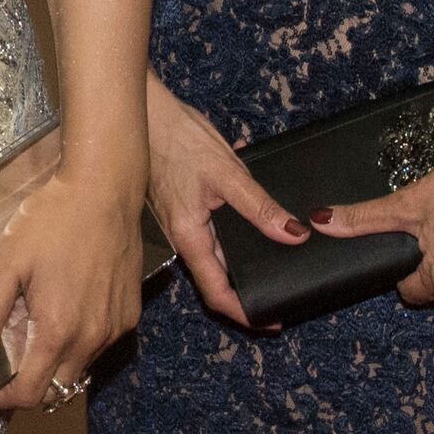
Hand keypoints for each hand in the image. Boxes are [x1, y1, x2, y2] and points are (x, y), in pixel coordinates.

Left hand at [0, 131, 148, 409]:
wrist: (104, 187)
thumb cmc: (51, 219)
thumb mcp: (5, 263)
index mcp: (58, 332)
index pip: (27, 396)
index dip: (0, 397)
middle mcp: (92, 340)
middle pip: (54, 390)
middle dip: (23, 384)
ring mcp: (114, 329)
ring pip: (76, 369)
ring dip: (49, 364)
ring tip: (26, 327)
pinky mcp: (128, 315)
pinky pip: (96, 346)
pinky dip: (73, 343)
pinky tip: (58, 310)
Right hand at [144, 72, 307, 328]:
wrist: (140, 111)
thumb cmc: (176, 138)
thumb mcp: (226, 173)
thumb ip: (260, 207)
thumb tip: (293, 235)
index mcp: (191, 237)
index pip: (216, 292)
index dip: (244, 313)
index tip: (272, 321)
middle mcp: (183, 237)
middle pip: (215, 279)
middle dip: (246, 293)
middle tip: (280, 294)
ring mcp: (180, 222)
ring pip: (213, 257)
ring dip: (240, 266)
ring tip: (273, 264)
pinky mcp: (181, 206)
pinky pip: (209, 233)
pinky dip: (232, 238)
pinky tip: (253, 220)